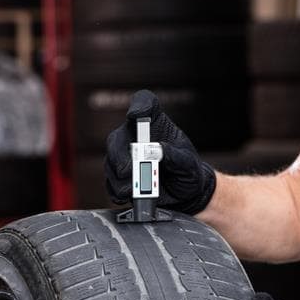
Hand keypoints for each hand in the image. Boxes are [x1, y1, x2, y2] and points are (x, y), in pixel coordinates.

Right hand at [104, 89, 216, 214]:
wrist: (185, 195)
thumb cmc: (188, 172)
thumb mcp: (189, 164)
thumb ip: (175, 156)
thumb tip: (155, 150)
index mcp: (156, 124)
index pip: (146, 104)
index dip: (139, 105)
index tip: (136, 115)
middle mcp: (137, 137)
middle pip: (118, 137)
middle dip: (119, 155)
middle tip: (128, 171)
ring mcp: (125, 157)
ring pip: (110, 161)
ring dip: (119, 178)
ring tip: (133, 191)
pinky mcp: (120, 177)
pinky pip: (110, 182)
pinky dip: (116, 190)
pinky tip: (127, 196)